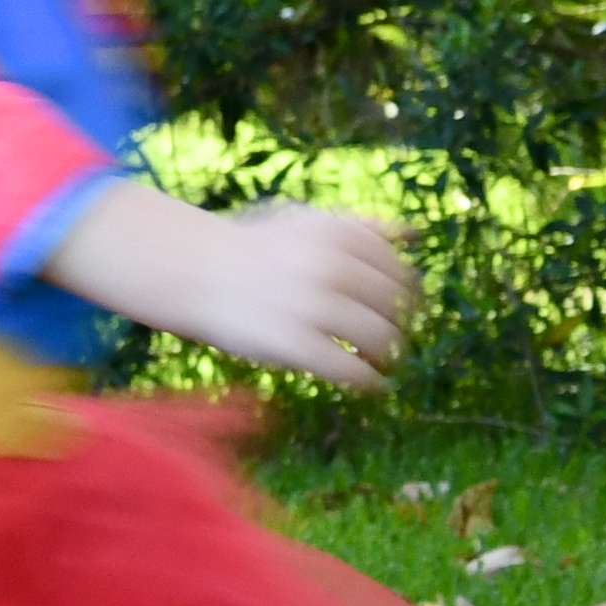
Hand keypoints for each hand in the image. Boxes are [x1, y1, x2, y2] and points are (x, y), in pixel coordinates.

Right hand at [50, 181, 410, 387]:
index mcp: (334, 233)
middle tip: (393, 336)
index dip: (406, 291)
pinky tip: (367, 382)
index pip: (398, 268)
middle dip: (400, 324)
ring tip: (381, 359)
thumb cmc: (255, 248)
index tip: (400, 306)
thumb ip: (358, 226)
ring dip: (389, 353)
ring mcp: (309, 305)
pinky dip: (367, 380)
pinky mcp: (292, 343)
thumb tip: (413, 235)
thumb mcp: (305, 223)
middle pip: (394, 305)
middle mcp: (326, 265)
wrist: (192, 272)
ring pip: (380, 338)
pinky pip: (350, 369)